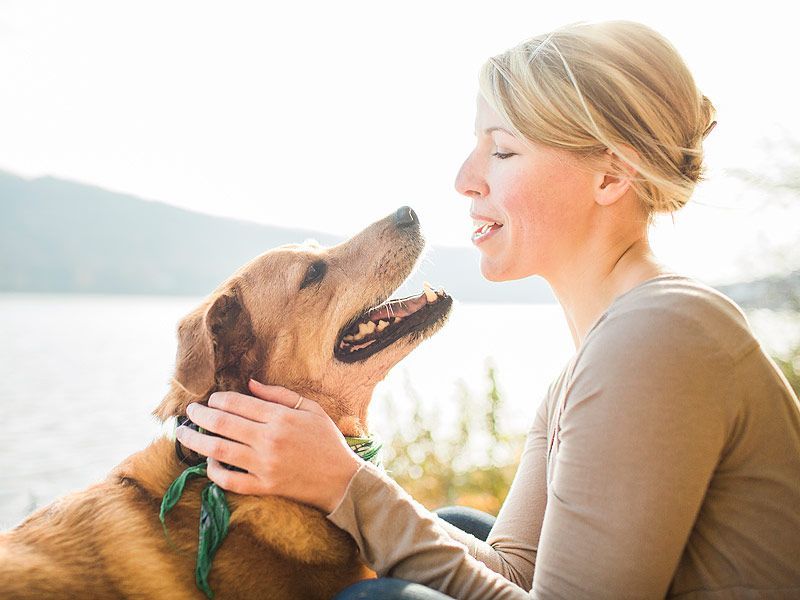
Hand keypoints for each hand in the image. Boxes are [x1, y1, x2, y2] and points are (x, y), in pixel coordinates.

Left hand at [175, 378, 361, 513]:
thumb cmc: (327, 441)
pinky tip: (209, 462)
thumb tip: (251, 383)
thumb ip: (279, 395)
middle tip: (188, 412)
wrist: (342, 479)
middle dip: (199, 415)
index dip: (217, 399)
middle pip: (221, 424)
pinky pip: (230, 480)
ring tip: (183, 434)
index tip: (210, 399)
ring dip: (195, 440)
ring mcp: (264, 465)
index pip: (236, 403)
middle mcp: (268, 439)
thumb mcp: (310, 409)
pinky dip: (214, 471)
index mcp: (279, 417)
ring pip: (218, 450)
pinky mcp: (264, 486)